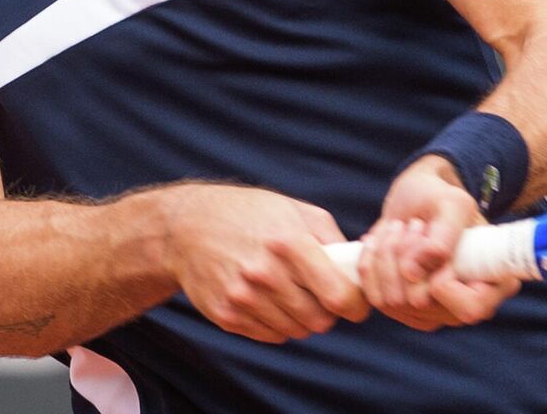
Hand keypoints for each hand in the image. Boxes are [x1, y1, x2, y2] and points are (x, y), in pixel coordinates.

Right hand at [160, 184, 368, 342]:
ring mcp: (243, 297)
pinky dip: (278, 323)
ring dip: (302, 318)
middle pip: (319, 320)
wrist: (186, 227)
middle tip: (321, 296)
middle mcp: (264, 273)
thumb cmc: (249, 213)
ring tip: (292, 293)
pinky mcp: (227, 315)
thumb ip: (331, 239)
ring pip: (297, 331)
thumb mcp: (294, 210)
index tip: (357, 305)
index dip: (356, 305)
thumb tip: (360, 267)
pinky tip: (269, 300)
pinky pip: (271, 336)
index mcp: (288, 242)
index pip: (337, 295)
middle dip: (328, 311)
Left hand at [358, 156, 520, 330]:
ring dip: (386, 255)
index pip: (470, 308)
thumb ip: (443, 237)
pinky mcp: (403, 310)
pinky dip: (370, 263)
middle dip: (406, 255)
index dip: (442, 280)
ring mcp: (433, 313)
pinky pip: (374, 297)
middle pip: (420, 304)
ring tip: (399, 228)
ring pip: (392, 301)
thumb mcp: (452, 203)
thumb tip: (413, 274)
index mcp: (493, 285)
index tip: (429, 237)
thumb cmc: (441, 198)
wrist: (418, 200)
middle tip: (414, 223)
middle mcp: (464, 306)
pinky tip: (380, 241)